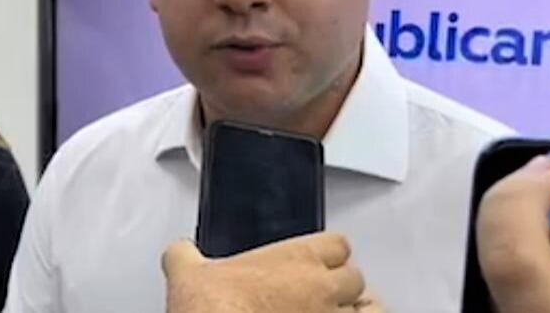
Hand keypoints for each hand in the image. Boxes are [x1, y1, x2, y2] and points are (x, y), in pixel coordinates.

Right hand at [162, 233, 379, 312]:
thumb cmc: (214, 311)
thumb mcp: (188, 272)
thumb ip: (186, 255)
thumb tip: (178, 253)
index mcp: (296, 259)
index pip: (337, 243)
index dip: (328, 253)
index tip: (318, 261)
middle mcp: (321, 289)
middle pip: (355, 276)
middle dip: (342, 284)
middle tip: (325, 293)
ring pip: (372, 310)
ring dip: (360, 311)